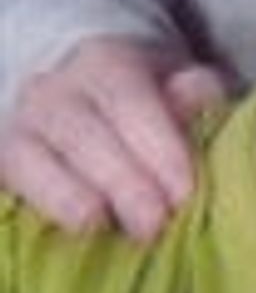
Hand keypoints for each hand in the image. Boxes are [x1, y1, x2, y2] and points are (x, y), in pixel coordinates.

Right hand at [0, 36, 226, 240]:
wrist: (82, 87)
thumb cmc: (144, 93)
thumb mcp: (179, 80)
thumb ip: (196, 88)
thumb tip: (200, 98)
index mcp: (107, 61)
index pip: (131, 100)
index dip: (157, 147)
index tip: (183, 190)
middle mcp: (54, 88)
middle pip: (84, 134)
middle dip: (122, 181)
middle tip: (154, 223)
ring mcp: (19, 124)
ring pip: (32, 158)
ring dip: (68, 196)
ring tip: (100, 226)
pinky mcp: (1, 158)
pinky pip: (8, 179)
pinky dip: (32, 204)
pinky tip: (62, 231)